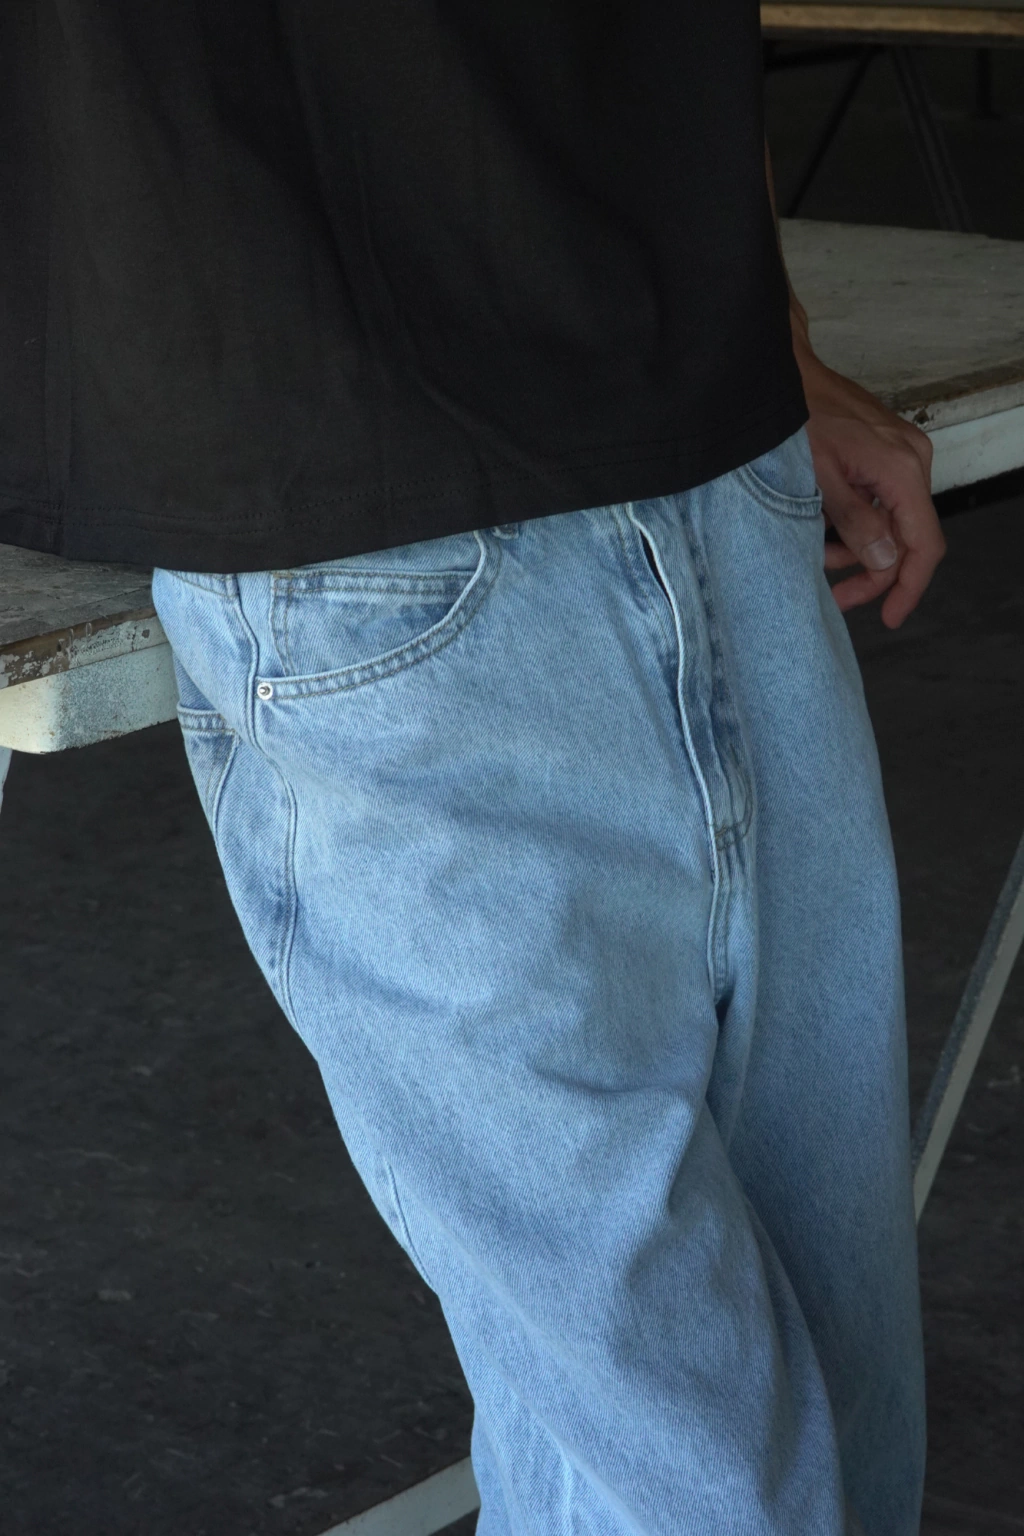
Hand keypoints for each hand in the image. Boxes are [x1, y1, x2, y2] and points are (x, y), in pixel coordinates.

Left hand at [796, 347, 946, 628]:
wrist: (790, 374)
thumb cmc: (798, 419)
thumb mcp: (818, 478)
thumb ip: (853, 521)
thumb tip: (884, 561)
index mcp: (901, 470)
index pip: (922, 544)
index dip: (909, 586)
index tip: (890, 615)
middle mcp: (912, 462)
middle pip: (908, 539)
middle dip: (873, 573)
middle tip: (836, 597)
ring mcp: (903, 455)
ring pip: (892, 523)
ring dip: (859, 549)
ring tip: (817, 556)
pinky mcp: (888, 453)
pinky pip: (882, 502)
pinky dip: (857, 524)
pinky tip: (824, 530)